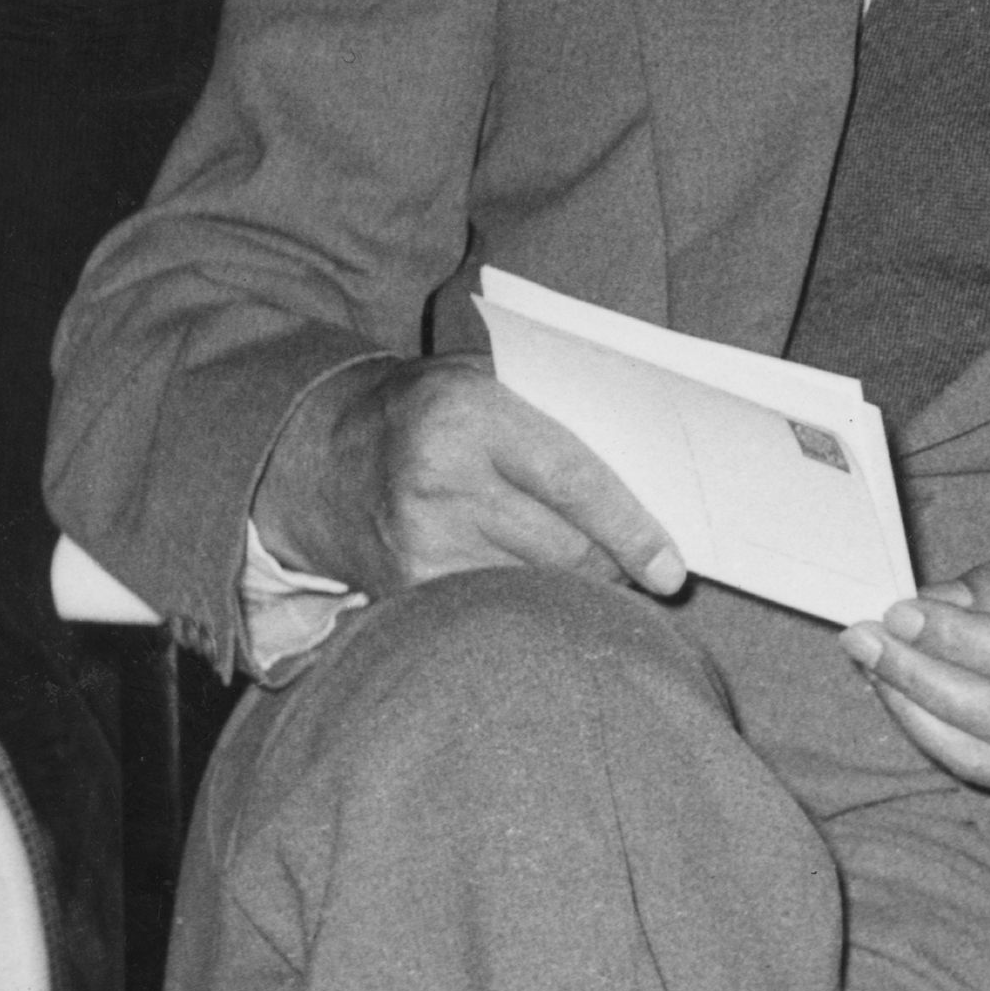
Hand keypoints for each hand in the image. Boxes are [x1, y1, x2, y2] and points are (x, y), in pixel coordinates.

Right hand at [260, 355, 687, 598]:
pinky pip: (494, 608)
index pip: (573, 482)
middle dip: (614, 565)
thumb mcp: (484, 381)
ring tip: (588, 572)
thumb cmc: (428, 412)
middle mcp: (439, 480)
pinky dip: (528, 605)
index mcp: (468, 416)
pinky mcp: (404, 587)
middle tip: (639, 569)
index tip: (672, 568)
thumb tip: (655, 473)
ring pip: (536, 586)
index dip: (630, 530)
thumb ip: (560, 415)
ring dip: (575, 589)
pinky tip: (534, 588)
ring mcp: (417, 541)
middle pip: (563, 548)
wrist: (317, 455)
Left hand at [843, 525, 989, 797]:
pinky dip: (938, 738)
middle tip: (866, 638)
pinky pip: (989, 773)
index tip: (902, 613)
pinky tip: (907, 697)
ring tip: (874, 667)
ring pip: (986, 760)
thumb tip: (934, 605)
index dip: (963, 640)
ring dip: (916, 716)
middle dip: (921, 678)